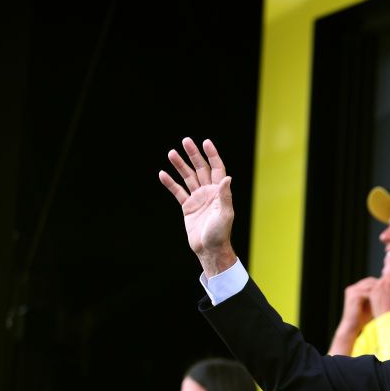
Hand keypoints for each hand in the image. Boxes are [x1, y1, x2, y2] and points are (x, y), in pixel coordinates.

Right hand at [160, 137, 236, 275]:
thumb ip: (225, 196)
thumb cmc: (220, 233)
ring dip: (180, 166)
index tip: (206, 142)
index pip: (217, 169)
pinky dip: (170, 183)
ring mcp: (198, 199)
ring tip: (171, 153)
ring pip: (188, 178)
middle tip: (185, 141)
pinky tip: (162, 174)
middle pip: (201, 169)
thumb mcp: (225, 214)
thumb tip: (227, 178)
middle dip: (194, 155)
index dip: (212, 155)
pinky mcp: (188, 207)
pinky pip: (178, 192)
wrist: (209, 249)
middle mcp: (209, 192)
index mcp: (220, 192)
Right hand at [328, 277, 376, 354]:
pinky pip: (367, 292)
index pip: (371, 281)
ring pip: (370, 286)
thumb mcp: (371, 304)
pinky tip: (385, 298)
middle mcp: (353, 288)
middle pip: (370, 281)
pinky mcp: (353, 296)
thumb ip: (376, 296)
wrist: (352, 327)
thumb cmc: (363, 317)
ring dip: (381, 289)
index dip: (382, 283)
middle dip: (382, 284)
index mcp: (356, 288)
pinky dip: (377, 295)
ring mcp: (352, 291)